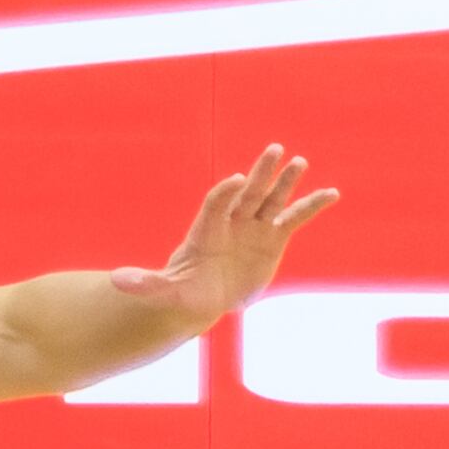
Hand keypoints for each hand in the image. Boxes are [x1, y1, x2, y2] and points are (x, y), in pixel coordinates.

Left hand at [111, 145, 338, 325]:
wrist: (204, 298)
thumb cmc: (182, 290)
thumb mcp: (162, 291)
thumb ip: (144, 283)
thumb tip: (116, 281)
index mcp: (206, 229)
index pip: (216, 203)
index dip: (225, 192)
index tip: (235, 181)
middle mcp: (233, 222)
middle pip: (248, 192)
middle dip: (259, 173)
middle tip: (273, 150)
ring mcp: (255, 227)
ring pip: (272, 200)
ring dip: (286, 181)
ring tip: (300, 162)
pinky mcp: (273, 238)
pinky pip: (296, 219)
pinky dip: (313, 205)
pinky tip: (333, 194)